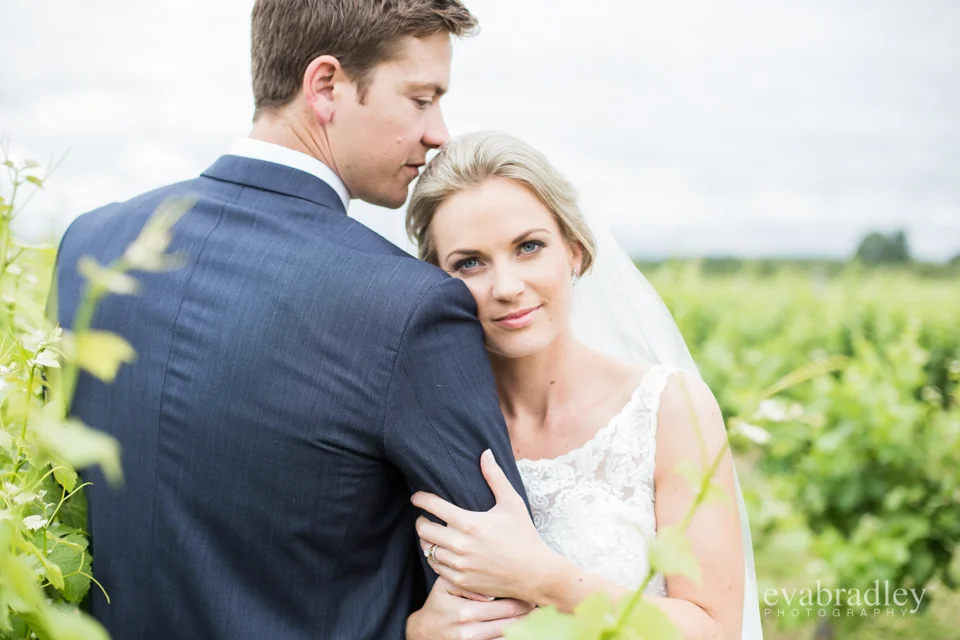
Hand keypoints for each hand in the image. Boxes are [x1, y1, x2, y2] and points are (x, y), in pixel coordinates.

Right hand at [406, 577, 532, 639]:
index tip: (533, 593)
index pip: (506, 605)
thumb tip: (489, 588)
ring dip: (526, 627)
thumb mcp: (445, 586)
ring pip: (510, 636)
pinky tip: (523, 630)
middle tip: (540, 604)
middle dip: (529, 613)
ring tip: (536, 617)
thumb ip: (465, 581)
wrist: (425, 633)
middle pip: (513, 622)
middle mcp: (470, 631)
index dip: (524, 599)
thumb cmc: (439, 605)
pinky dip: (514, 636)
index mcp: (465, 611)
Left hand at [412, 449, 557, 601]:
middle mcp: (460, 545)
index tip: (417, 497)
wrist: (534, 574)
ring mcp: (459, 566)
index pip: (433, 506)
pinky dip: (434, 558)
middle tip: (426, 517)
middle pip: (423, 529)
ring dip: (427, 540)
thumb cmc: (524, 535)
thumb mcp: (512, 503)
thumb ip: (495, 477)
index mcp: (470, 523)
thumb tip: (486, 453)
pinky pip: (436, 567)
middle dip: (421, 520)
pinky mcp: (461, 581)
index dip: (420, 499)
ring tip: (433, 534)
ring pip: (427, 549)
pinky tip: (442, 552)